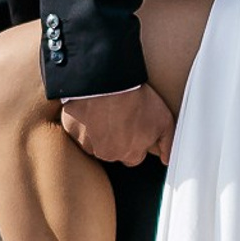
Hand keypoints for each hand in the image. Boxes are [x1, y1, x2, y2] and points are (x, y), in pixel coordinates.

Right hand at [60, 84, 174, 167]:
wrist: (110, 81)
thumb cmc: (136, 99)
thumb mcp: (164, 120)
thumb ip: (167, 143)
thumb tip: (166, 158)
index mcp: (130, 154)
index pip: (134, 156)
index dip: (136, 140)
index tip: (135, 126)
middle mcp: (107, 154)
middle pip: (113, 150)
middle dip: (117, 137)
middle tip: (121, 116)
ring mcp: (87, 143)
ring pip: (94, 141)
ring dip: (99, 130)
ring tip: (107, 110)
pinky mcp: (71, 129)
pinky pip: (77, 129)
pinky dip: (83, 121)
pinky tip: (92, 109)